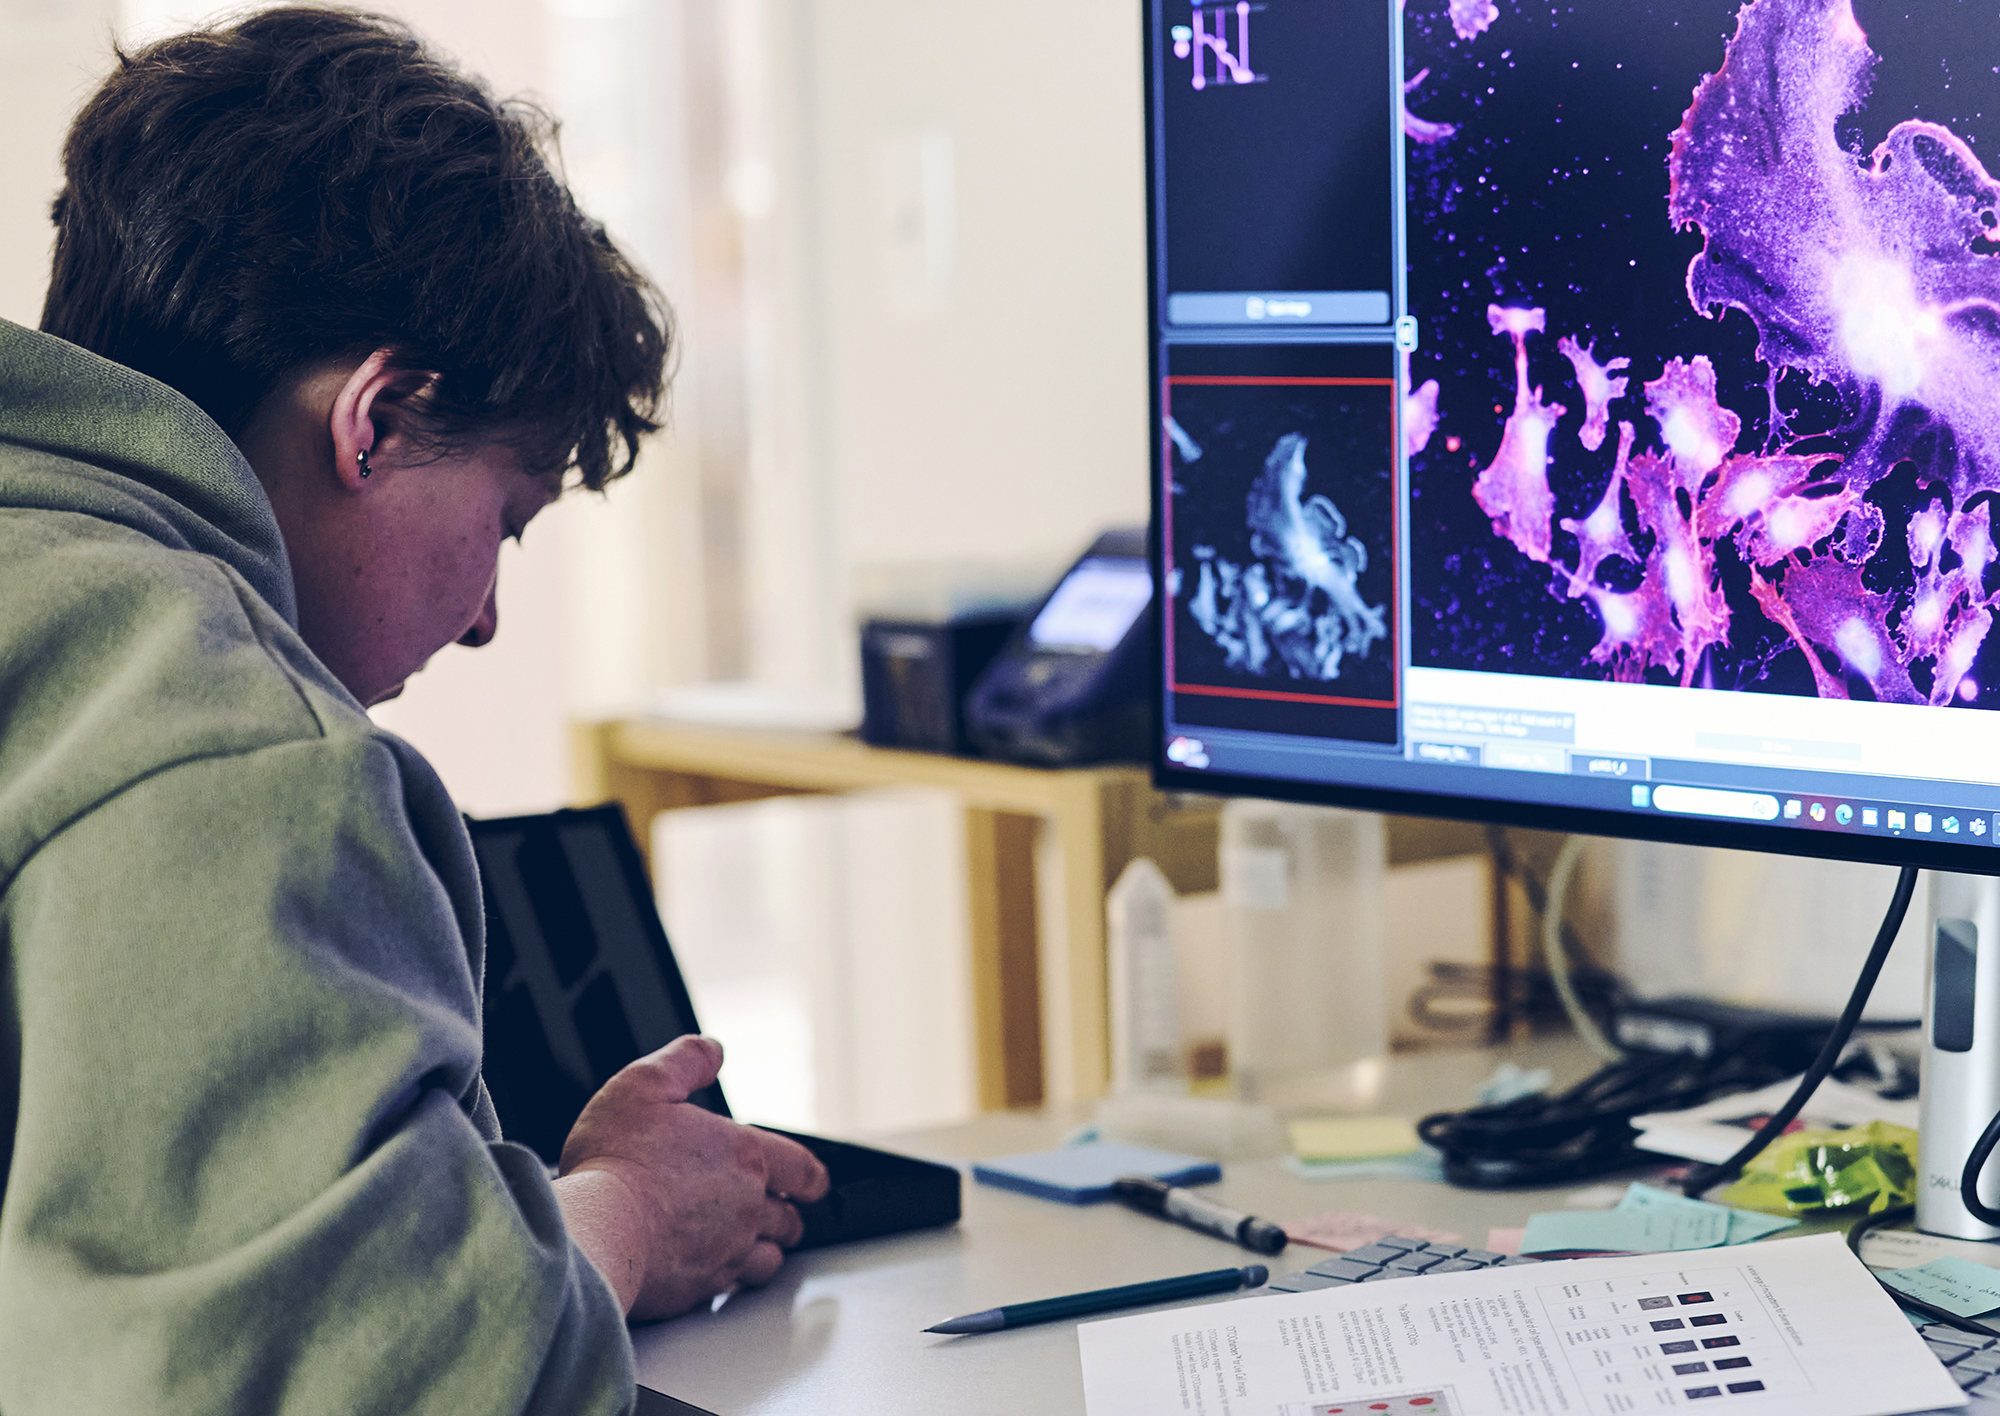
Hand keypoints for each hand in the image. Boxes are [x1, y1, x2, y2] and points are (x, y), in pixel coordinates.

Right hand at [551, 1035, 828, 1319]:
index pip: (804, 1170)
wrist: (594, 1230)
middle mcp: (747, 1208)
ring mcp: (727, 1253)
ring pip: (768, 1259)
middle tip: (773, 1210)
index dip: (810, 1176)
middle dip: (785, 1214)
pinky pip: (730, 1287)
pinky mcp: (700, 1288)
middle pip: (790, 1219)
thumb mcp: (646, 1084)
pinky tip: (708, 1267)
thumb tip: (713, 1051)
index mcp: (745, 1157)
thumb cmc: (616, 1159)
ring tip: (745, 1240)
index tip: (811, 1181)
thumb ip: (686, 1061)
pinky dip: (727, 1278)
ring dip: (763, 1249)